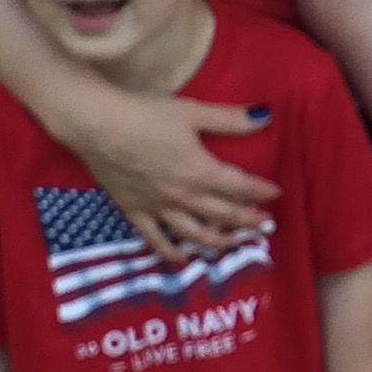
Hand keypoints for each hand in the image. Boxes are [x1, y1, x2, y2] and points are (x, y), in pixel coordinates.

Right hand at [51, 85, 275, 259]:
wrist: (96, 124)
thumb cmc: (145, 113)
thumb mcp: (192, 111)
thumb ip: (230, 119)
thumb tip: (266, 117)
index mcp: (200, 171)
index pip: (240, 187)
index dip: (260, 191)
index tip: (275, 194)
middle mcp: (182, 196)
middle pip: (222, 215)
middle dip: (247, 221)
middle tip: (264, 224)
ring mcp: (157, 208)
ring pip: (194, 233)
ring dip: (217, 242)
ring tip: (233, 245)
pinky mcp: (134, 211)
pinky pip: (155, 239)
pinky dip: (170, 252)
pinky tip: (182, 260)